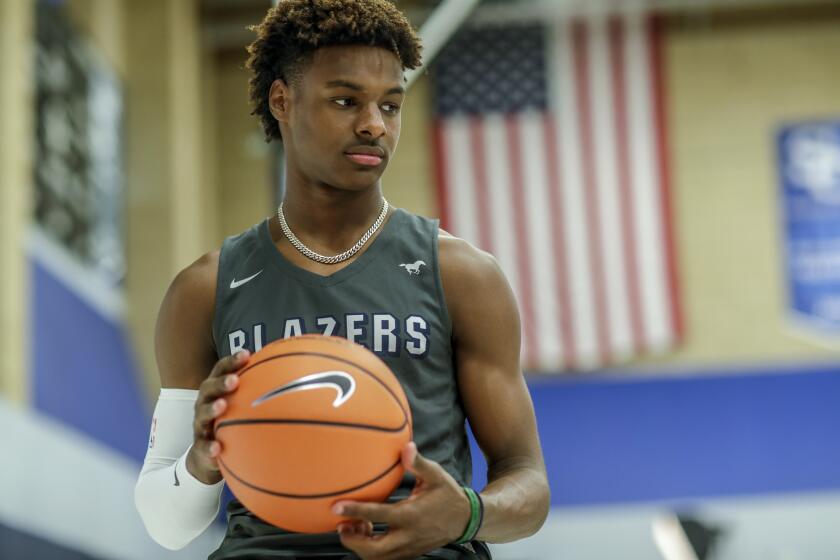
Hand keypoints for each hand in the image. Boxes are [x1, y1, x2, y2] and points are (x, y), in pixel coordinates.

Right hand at [185, 350, 249, 483]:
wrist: (206, 456)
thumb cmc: (229, 421)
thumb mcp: (240, 406)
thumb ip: (258, 392)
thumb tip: (294, 378)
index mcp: (215, 390)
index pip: (221, 371)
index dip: (231, 361)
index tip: (246, 354)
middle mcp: (204, 404)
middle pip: (208, 388)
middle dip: (221, 383)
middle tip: (234, 380)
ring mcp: (200, 425)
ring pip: (202, 415)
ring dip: (211, 409)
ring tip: (222, 406)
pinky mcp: (200, 446)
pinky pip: (203, 447)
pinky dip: (209, 447)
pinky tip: (218, 448)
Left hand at [333, 442, 471, 559]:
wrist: (465, 519)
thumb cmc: (447, 494)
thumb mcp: (436, 475)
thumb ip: (418, 463)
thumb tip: (407, 446)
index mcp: (411, 515)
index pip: (378, 515)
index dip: (356, 510)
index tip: (337, 506)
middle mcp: (408, 535)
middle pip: (373, 550)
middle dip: (352, 541)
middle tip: (342, 525)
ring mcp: (408, 548)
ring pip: (377, 557)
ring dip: (361, 546)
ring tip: (354, 527)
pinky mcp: (409, 553)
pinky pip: (385, 557)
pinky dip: (372, 548)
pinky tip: (369, 530)